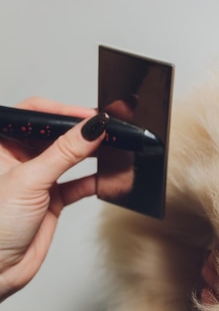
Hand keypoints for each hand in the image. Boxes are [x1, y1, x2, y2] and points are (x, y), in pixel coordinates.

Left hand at [0, 97, 107, 301]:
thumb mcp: (29, 181)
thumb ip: (64, 153)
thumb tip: (92, 128)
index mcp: (2, 145)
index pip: (36, 114)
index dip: (65, 111)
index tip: (93, 116)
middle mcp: (18, 158)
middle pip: (58, 134)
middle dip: (84, 132)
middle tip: (111, 129)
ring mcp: (37, 179)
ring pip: (72, 159)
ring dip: (94, 156)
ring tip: (116, 150)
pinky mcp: (51, 199)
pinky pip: (79, 184)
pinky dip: (96, 181)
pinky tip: (111, 178)